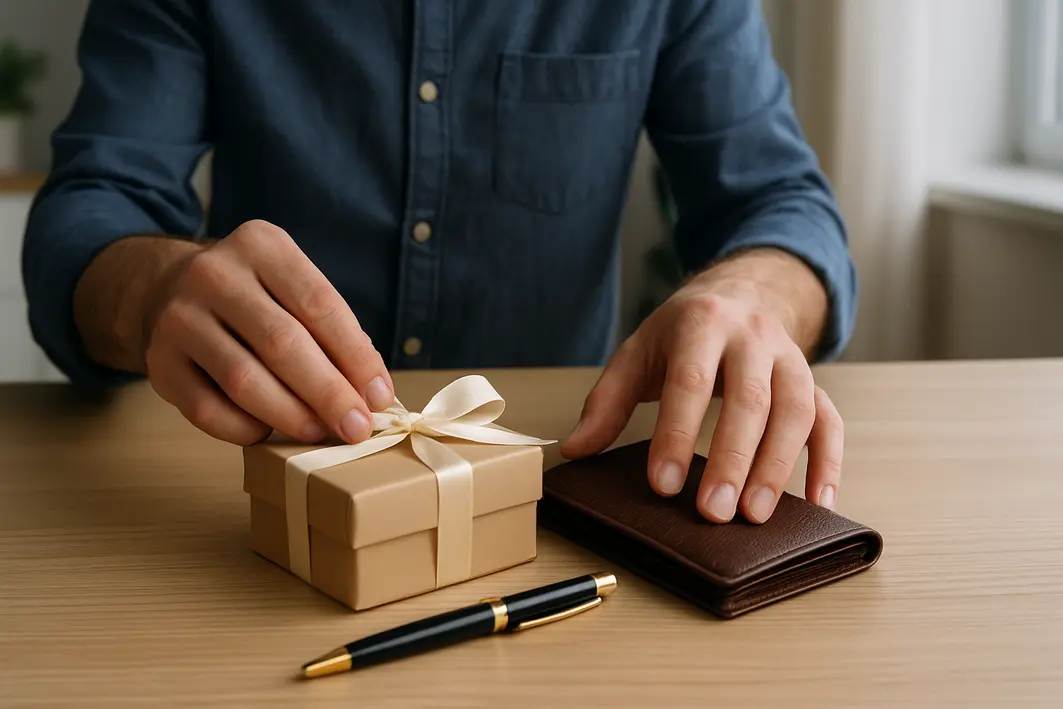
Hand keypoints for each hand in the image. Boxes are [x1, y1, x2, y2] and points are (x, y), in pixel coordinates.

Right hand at [139, 220, 393, 445]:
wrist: (166, 291)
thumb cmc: (255, 298)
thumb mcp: (293, 289)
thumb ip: (332, 332)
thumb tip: (371, 393)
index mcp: (262, 246)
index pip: (319, 304)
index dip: (355, 356)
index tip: (380, 396)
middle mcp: (216, 274)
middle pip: (283, 343)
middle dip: (328, 393)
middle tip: (357, 428)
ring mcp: (180, 317)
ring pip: (243, 380)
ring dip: (290, 415)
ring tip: (319, 432)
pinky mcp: (159, 363)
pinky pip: (208, 410)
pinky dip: (245, 429)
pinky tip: (268, 432)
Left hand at [561, 250, 841, 523]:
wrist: (739, 292)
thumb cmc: (682, 332)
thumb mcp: (637, 352)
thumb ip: (607, 402)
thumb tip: (575, 451)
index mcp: (701, 324)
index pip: (690, 382)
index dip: (675, 433)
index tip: (662, 483)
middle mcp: (752, 337)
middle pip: (749, 400)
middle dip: (731, 459)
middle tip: (712, 512)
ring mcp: (790, 358)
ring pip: (796, 411)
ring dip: (777, 467)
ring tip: (753, 515)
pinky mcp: (814, 382)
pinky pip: (830, 423)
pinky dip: (828, 464)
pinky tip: (817, 505)